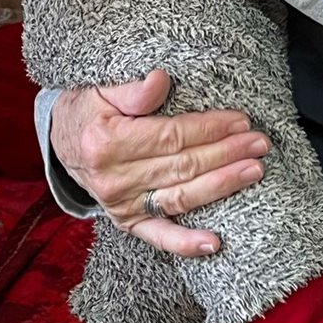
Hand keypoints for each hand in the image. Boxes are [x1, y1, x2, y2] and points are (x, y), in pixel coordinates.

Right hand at [50, 69, 269, 255]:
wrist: (61, 141)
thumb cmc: (88, 109)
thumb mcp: (102, 89)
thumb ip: (134, 90)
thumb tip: (161, 79)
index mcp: (108, 143)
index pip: (172, 136)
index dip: (209, 128)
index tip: (241, 120)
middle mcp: (114, 179)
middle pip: (182, 167)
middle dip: (226, 154)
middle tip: (260, 144)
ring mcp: (121, 206)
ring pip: (180, 198)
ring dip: (221, 186)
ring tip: (254, 172)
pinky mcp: (127, 222)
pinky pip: (159, 236)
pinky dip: (186, 243)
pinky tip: (214, 243)